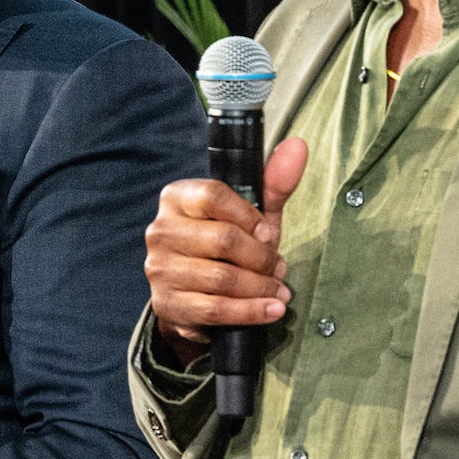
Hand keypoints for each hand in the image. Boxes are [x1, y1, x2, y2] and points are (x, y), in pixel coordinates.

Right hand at [143, 138, 309, 362]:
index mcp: (177, 198)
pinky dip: (252, 312)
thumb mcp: (251, 215)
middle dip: (262, 258)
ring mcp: (160, 269)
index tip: (268, 234)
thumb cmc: (228, 248)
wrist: (197, 297)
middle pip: (223, 240)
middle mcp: (161, 230)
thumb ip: (274, 183)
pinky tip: (271, 310)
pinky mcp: (168, 304)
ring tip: (278, 290)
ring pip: (222, 279)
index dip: (249, 217)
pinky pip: (216, 310)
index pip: (213, 195)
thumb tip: (298, 146)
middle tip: (279, 268)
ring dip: (261, 287)